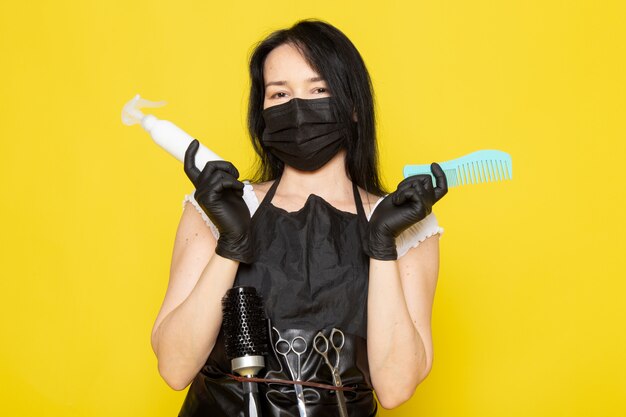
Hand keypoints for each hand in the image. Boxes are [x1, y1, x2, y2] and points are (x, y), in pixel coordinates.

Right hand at [184, 139, 252, 262]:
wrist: (238, 232)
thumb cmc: (236, 214)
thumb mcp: (230, 192)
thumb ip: (225, 180)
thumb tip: (227, 169)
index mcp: (203, 188)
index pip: (191, 168)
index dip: (190, 154)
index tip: (195, 142)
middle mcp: (199, 191)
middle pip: (210, 165)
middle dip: (226, 166)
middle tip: (236, 176)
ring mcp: (202, 195)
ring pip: (217, 172)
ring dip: (233, 177)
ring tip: (238, 187)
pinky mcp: (209, 199)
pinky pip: (221, 181)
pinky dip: (234, 183)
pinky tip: (239, 191)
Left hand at [366, 162, 447, 259]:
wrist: (379, 227)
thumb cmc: (387, 211)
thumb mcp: (401, 193)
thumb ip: (413, 186)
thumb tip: (422, 176)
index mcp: (424, 201)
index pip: (441, 187)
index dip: (440, 175)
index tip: (433, 164)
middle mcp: (428, 205)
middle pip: (426, 179)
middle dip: (410, 179)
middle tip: (399, 192)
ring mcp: (426, 208)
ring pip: (419, 183)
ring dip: (404, 188)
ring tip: (397, 199)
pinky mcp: (420, 211)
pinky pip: (414, 192)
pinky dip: (402, 194)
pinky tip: (397, 202)